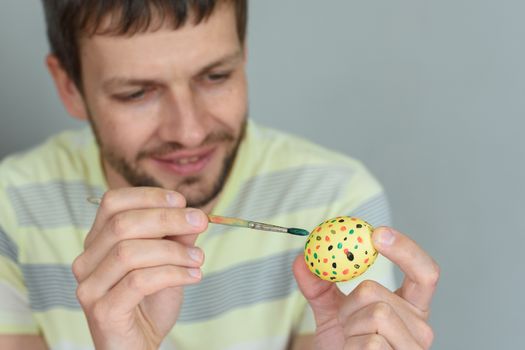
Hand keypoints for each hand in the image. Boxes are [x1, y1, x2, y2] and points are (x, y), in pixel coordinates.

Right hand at [72, 187, 207, 349]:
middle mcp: (87, 261)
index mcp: (98, 242)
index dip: (148, 196)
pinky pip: (139, 282)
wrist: (139, 346)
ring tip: (199, 258)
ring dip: (173, 250)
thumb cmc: (151, 302)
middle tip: (201, 222)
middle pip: (122, 224)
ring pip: (129, 252)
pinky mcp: (103, 310)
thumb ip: (177, 238)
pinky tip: (194, 276)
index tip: (180, 201)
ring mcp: (90, 287)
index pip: (112, 202)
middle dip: (168, 219)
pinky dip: (172, 274)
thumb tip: (193, 215)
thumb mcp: (168, 262)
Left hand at [293, 227, 438, 349]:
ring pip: (376, 314)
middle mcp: (420, 326)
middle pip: (378, 292)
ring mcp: (414, 348)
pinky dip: (352, 346)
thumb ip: (318, 285)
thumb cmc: (344, 345)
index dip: (405, 249)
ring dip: (350, 325)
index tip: (377, 233)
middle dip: (349, 303)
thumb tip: (302, 258)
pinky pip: (371, 341)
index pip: (425, 272)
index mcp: (411, 306)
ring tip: (351, 340)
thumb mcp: (331, 312)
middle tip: (345, 320)